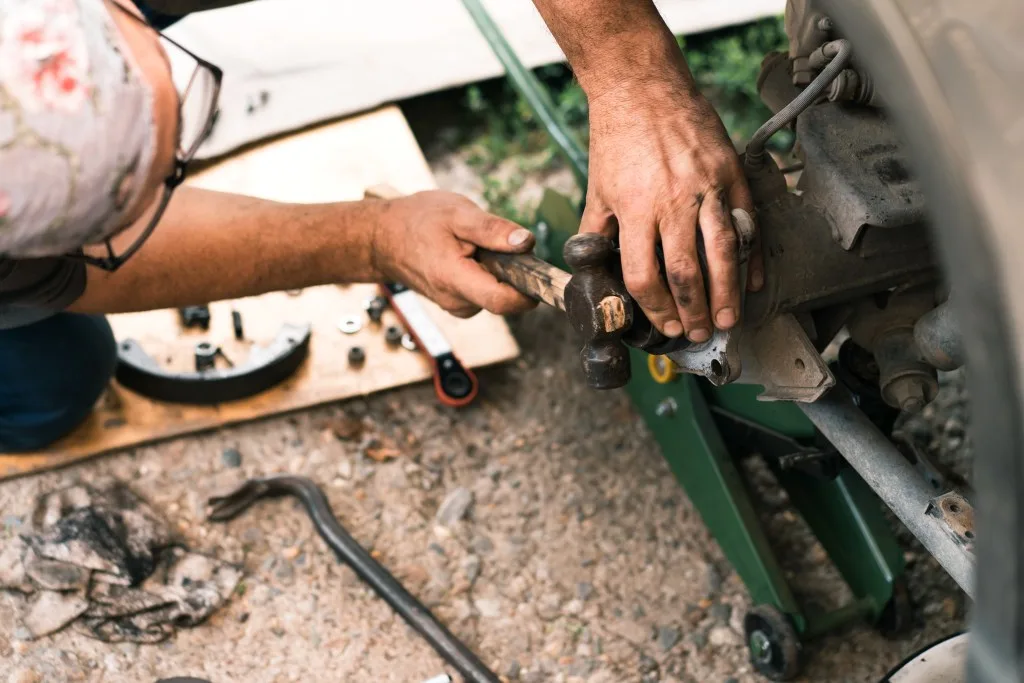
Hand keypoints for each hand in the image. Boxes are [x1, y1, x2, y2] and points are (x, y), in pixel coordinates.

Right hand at [372, 191, 538, 317]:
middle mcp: (456, 301)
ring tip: (473, 247)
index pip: (503, 302)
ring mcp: (456, 306)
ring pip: (496, 295)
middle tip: (493, 244)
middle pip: (505, 298)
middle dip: (510, 272)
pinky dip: (485, 275)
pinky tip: (467, 256)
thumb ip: (493, 229)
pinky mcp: (458, 304)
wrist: (382, 238)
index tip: (540, 273)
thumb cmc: (415, 221)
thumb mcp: (457, 213)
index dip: (529, 292)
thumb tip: (526, 242)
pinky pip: (484, 293)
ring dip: (496, 272)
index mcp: (455, 280)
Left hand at [582, 80, 763, 341]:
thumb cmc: (616, 139)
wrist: (642, 87)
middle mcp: (672, 202)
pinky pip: (745, 223)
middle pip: (687, 273)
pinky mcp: (729, 174)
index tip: (666, 325)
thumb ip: (597, 234)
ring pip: (723, 253)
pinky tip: (752, 282)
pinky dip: (751, 257)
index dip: (656, 309)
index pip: (645, 276)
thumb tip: (593, 270)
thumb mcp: (597, 191)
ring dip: (728, 293)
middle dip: (695, 311)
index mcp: (635, 211)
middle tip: (702, 333)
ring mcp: (706, 188)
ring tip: (729, 319)